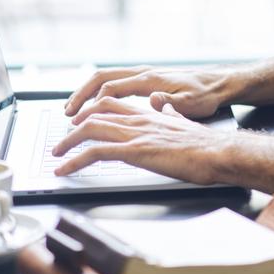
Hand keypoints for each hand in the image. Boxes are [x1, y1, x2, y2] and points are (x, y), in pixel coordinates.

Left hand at [52, 99, 226, 183]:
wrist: (217, 151)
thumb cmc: (205, 143)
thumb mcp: (183, 121)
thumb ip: (169, 113)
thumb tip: (165, 108)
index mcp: (148, 113)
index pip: (110, 103)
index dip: (90, 110)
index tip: (79, 122)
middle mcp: (138, 118)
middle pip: (95, 113)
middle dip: (73, 126)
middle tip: (62, 140)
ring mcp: (135, 133)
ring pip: (90, 129)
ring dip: (67, 143)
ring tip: (56, 155)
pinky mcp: (134, 151)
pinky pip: (96, 152)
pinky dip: (74, 161)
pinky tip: (65, 170)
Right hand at [64, 66, 232, 119]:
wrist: (220, 83)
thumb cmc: (207, 95)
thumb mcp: (192, 103)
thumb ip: (171, 104)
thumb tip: (153, 101)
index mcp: (150, 80)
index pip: (111, 88)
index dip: (92, 104)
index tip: (78, 119)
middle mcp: (144, 73)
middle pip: (102, 78)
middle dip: (81, 94)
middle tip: (66, 112)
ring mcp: (144, 75)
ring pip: (106, 78)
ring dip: (88, 92)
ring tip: (74, 109)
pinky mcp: (147, 80)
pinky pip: (116, 82)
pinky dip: (100, 92)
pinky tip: (96, 104)